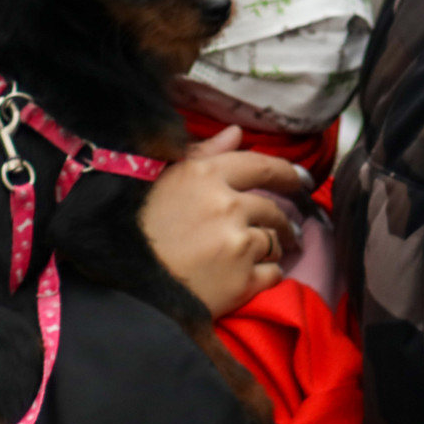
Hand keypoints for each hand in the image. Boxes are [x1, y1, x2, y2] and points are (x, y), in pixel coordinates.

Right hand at [139, 126, 306, 317]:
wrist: (120, 292)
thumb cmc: (131, 231)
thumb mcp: (161, 182)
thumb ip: (203, 155)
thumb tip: (236, 132)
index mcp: (205, 177)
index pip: (262, 166)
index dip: (288, 174)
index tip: (303, 180)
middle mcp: (227, 206)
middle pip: (272, 209)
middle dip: (283, 219)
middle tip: (288, 229)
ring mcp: (237, 244)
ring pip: (274, 241)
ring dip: (276, 247)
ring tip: (269, 253)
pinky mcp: (242, 281)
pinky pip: (273, 274)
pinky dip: (268, 275)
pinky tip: (255, 277)